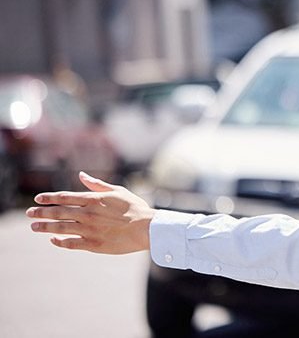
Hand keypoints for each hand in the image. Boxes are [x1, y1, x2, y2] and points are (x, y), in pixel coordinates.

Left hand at [26, 171, 154, 253]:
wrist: (147, 228)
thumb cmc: (134, 208)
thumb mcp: (117, 191)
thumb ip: (97, 184)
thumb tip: (81, 175)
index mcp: (93, 200)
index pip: (64, 197)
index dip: (49, 198)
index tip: (37, 199)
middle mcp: (87, 214)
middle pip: (58, 213)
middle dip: (41, 213)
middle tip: (29, 214)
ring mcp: (89, 230)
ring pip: (60, 228)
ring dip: (45, 227)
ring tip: (34, 227)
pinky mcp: (93, 244)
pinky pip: (70, 243)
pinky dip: (59, 241)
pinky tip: (53, 239)